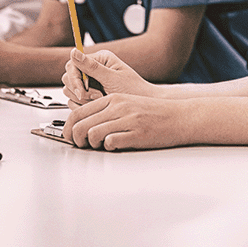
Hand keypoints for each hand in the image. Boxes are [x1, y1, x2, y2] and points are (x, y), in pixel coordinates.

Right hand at [62, 49, 156, 105]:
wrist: (141, 107)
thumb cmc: (134, 90)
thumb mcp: (113, 78)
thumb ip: (92, 67)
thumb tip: (74, 51)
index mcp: (99, 59)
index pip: (73, 64)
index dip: (74, 79)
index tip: (82, 91)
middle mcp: (92, 69)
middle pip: (68, 78)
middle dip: (80, 90)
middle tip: (97, 97)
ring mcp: (89, 83)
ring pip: (70, 91)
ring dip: (83, 100)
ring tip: (101, 100)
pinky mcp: (88, 96)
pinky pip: (74, 102)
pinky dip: (84, 107)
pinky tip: (98, 107)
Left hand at [63, 93, 191, 150]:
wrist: (180, 116)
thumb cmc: (155, 112)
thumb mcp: (128, 103)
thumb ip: (107, 110)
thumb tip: (85, 124)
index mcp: (113, 99)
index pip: (78, 112)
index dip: (67, 128)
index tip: (68, 136)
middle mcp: (118, 107)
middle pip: (80, 125)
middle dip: (75, 139)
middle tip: (80, 145)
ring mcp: (127, 120)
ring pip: (92, 134)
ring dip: (91, 145)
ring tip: (99, 146)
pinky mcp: (136, 134)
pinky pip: (111, 142)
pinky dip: (108, 147)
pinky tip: (115, 145)